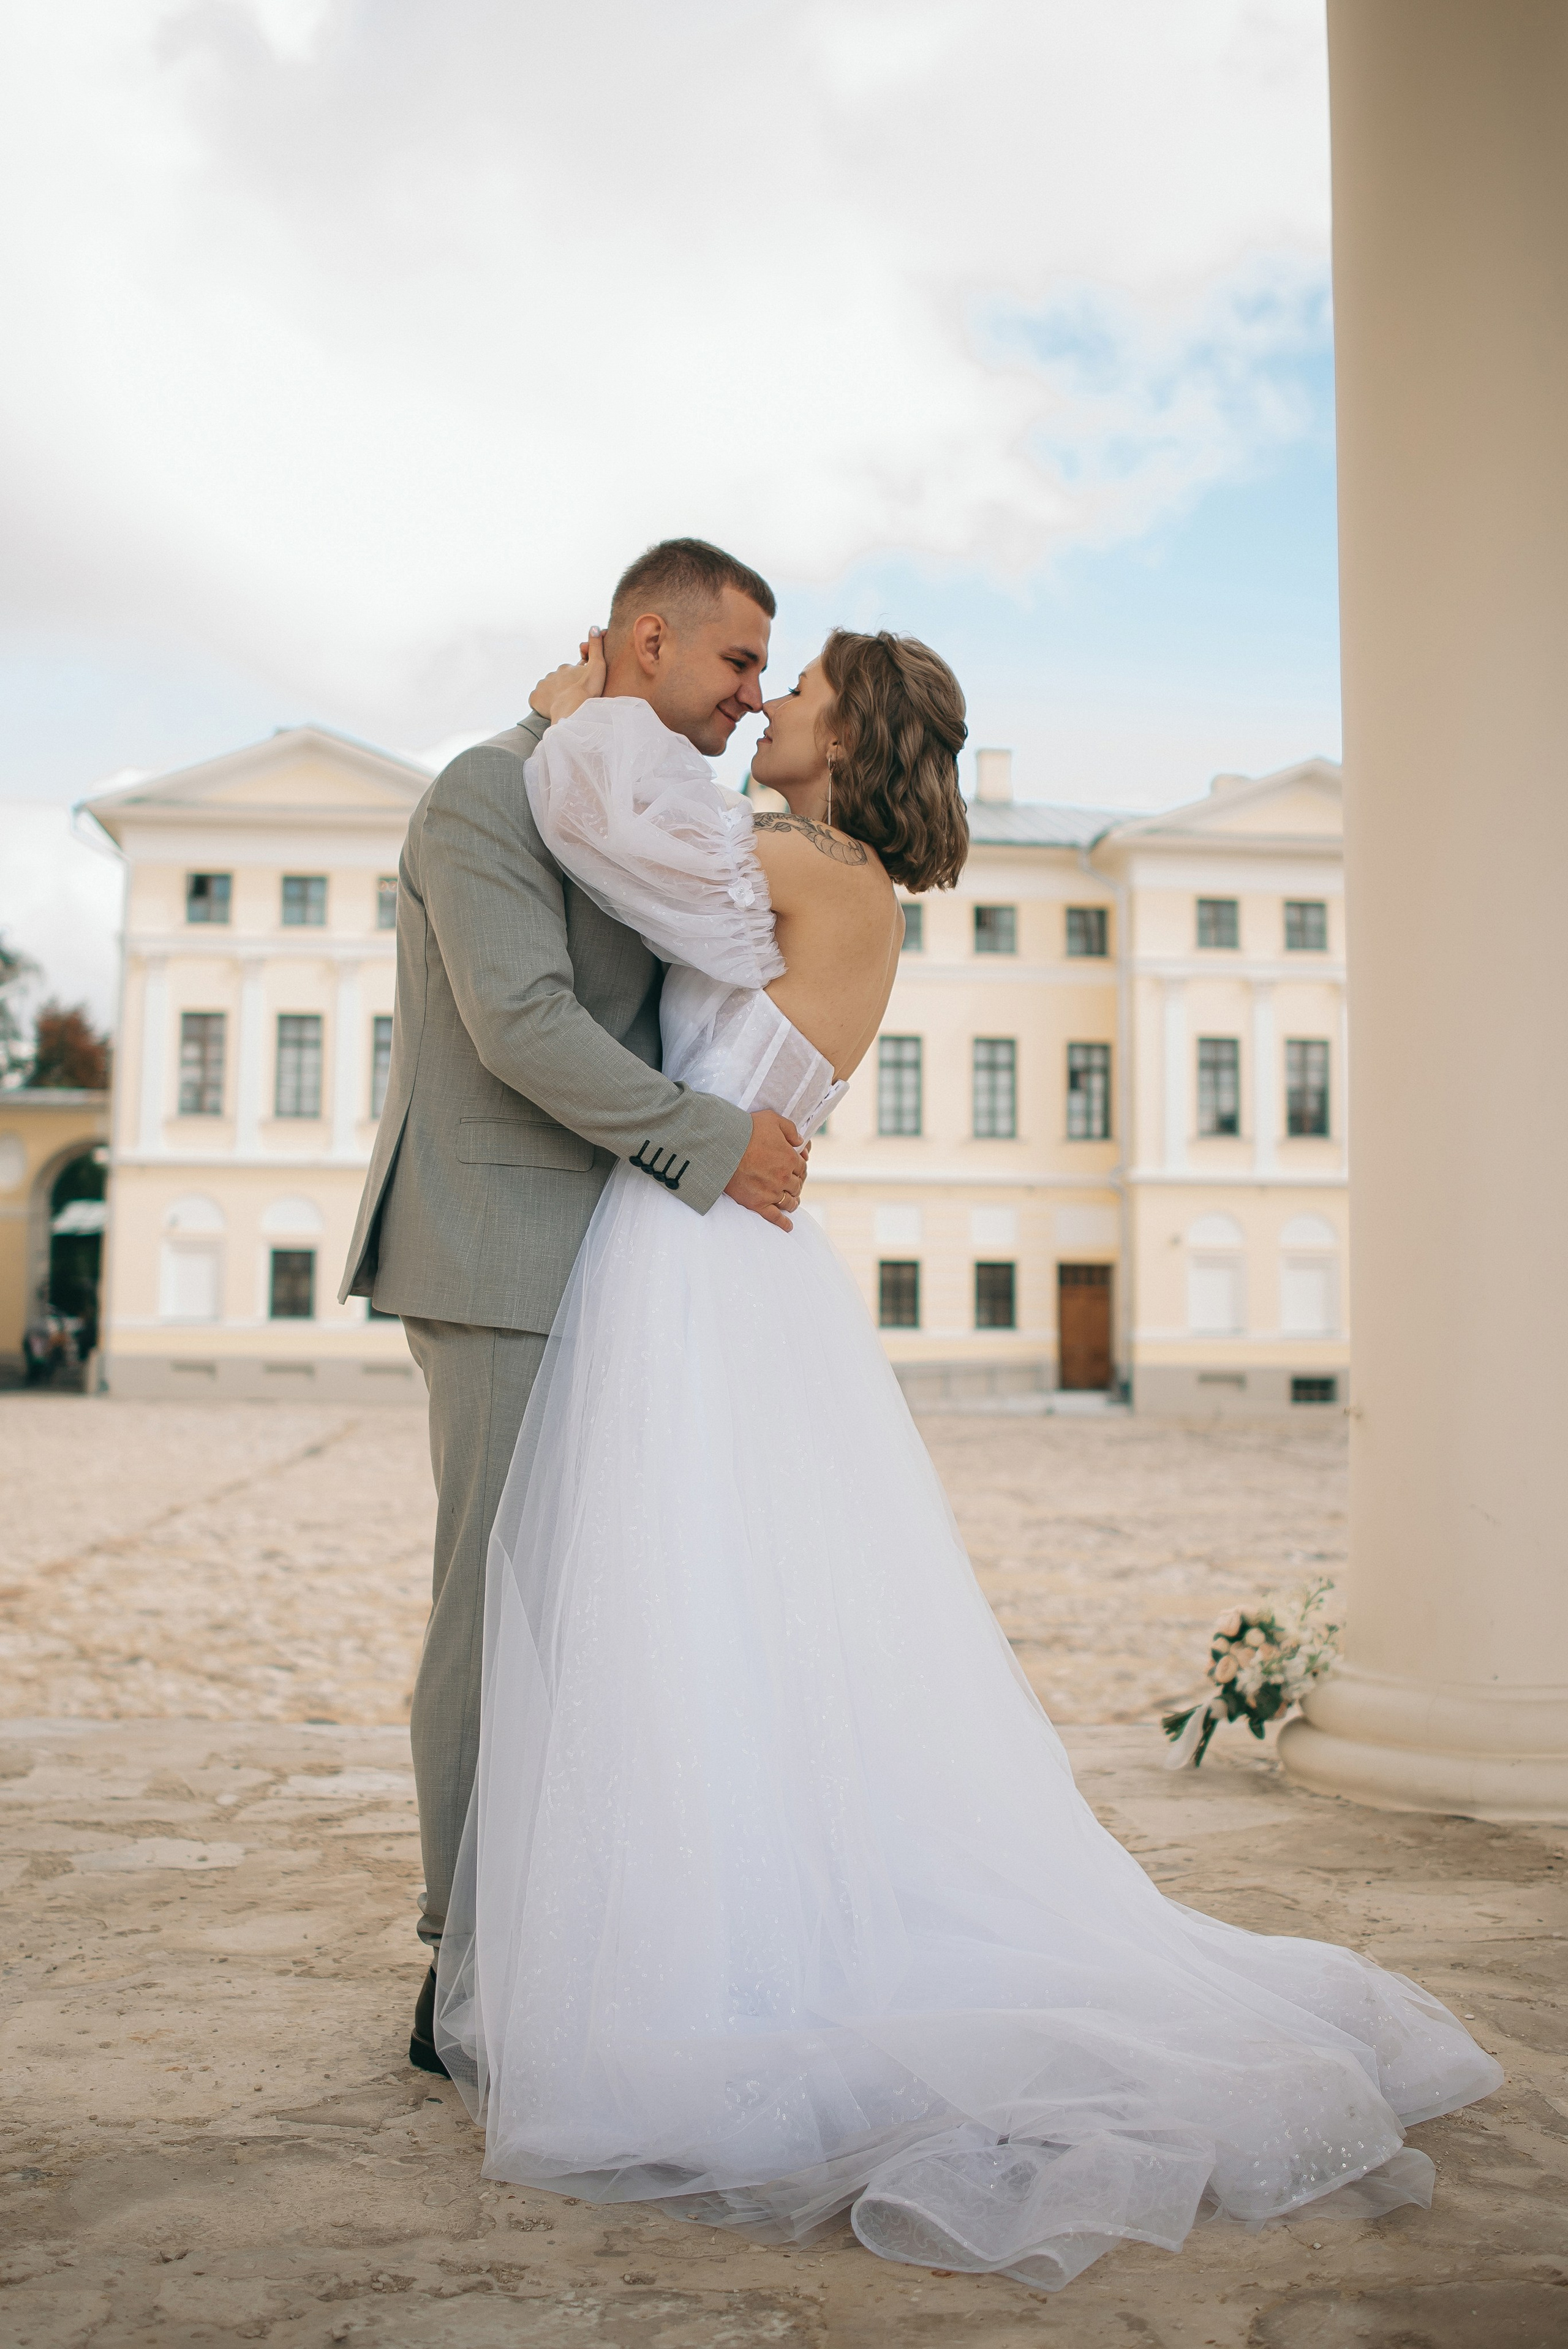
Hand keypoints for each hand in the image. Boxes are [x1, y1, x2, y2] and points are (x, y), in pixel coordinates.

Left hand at [529, 626, 606, 721]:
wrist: (574, 709)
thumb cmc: (588, 689)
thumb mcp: (598, 665)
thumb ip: (596, 647)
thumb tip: (593, 627)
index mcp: (566, 668)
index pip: (570, 673)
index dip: (576, 681)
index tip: (581, 690)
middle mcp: (552, 674)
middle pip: (558, 682)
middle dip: (564, 688)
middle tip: (572, 700)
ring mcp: (542, 685)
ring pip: (547, 690)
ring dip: (554, 696)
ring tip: (563, 706)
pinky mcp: (534, 697)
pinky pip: (536, 699)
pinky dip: (542, 703)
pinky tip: (550, 708)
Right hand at [725, 1111, 806, 1230]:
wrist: (722, 1146)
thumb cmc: (746, 1130)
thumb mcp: (772, 1119)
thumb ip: (791, 1129)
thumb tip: (801, 1142)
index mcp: (790, 1159)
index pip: (802, 1167)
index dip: (800, 1167)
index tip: (796, 1168)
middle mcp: (784, 1178)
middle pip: (797, 1185)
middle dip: (796, 1183)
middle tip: (791, 1184)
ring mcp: (772, 1192)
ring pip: (790, 1202)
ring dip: (793, 1201)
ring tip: (792, 1202)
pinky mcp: (757, 1204)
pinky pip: (775, 1217)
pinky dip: (783, 1223)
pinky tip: (788, 1227)